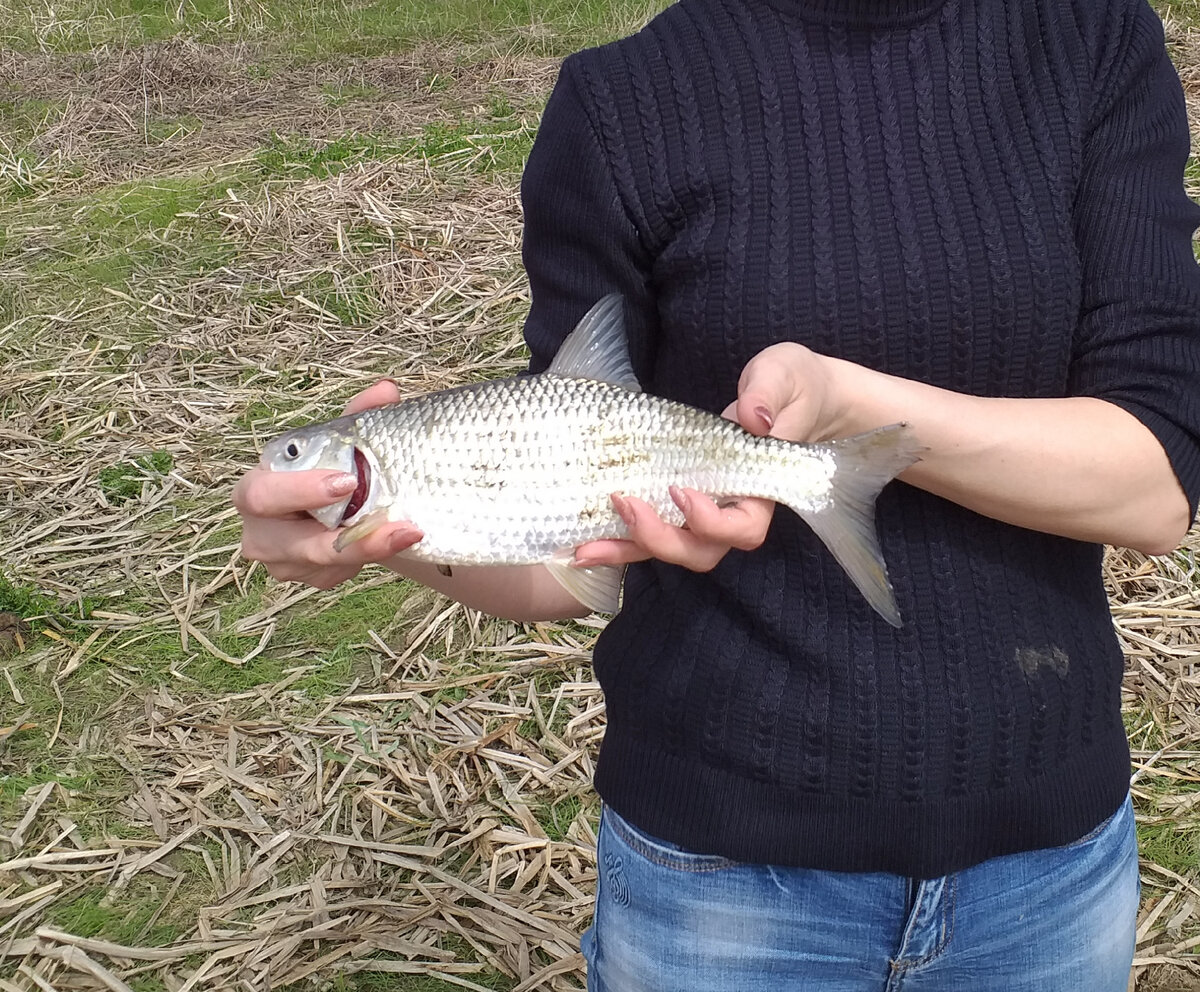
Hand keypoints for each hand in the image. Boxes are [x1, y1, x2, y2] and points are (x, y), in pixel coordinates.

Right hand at [234, 379, 422, 588]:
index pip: (263, 493)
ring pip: (317, 564)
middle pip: (286, 543)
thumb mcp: (342, 443)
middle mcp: (259, 528)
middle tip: (392, 525)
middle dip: (339, 536)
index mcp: (258, 486)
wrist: (337, 509)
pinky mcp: (304, 578)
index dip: (301, 490)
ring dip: (365, 552)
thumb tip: (386, 390)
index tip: (348, 481)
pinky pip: (332, 576)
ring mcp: (279, 560)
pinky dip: (362, 562)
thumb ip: (360, 416)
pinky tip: (384, 543)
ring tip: (407, 533)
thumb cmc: (328, 469)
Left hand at [574, 343, 843, 570]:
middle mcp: (729, 510)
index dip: (711, 521)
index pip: (743, 528)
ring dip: (626, 549)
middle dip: (659, 539)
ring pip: (668, 547)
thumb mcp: (785, 375)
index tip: (682, 490)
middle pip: (698, 550)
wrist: (788, 394)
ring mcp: (699, 510)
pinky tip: (581, 540)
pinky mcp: (674, 500)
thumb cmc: (792, 385)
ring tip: (585, 547)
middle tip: (624, 505)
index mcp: (761, 489)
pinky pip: (648, 529)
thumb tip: (753, 417)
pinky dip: (617, 538)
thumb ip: (769, 393)